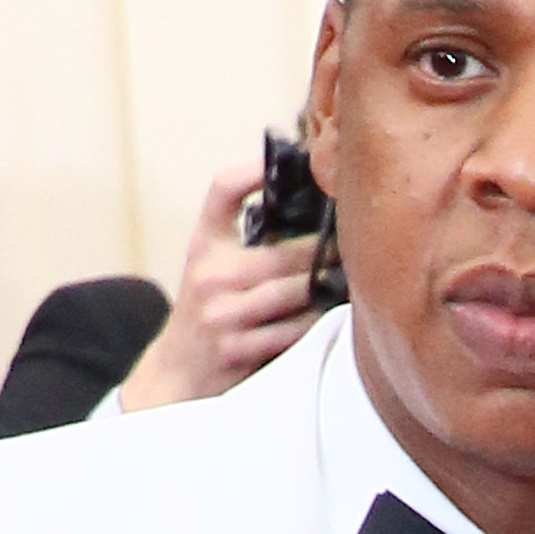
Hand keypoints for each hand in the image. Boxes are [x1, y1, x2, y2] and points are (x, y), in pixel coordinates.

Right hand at [116, 158, 330, 411]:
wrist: (178, 371)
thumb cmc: (205, 309)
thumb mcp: (209, 261)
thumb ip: (244, 234)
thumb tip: (301, 202)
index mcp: (204, 244)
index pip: (223, 190)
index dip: (255, 170)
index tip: (293, 161)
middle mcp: (211, 275)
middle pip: (283, 251)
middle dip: (324, 247)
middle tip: (354, 237)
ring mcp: (224, 314)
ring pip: (295, 292)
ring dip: (329, 285)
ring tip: (356, 274)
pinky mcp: (239, 350)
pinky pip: (295, 331)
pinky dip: (321, 320)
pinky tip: (340, 311)